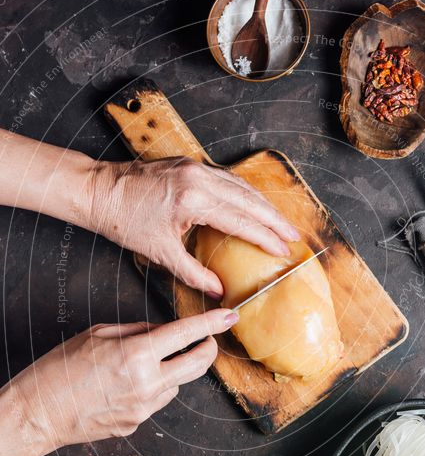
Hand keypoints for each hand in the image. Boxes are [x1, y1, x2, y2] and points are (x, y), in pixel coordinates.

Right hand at [10, 308, 237, 455]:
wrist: (39, 412)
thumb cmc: (60, 370)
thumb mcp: (98, 334)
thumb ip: (137, 331)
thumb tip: (163, 330)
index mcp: (135, 354)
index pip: (185, 334)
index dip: (211, 324)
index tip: (228, 317)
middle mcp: (146, 383)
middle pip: (197, 364)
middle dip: (208, 349)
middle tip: (207, 340)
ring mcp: (144, 408)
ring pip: (178, 385)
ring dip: (174, 371)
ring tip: (144, 365)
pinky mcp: (138, 424)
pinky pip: (158, 401)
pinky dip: (153, 389)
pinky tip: (127, 386)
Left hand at [87, 158, 299, 298]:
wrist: (99, 191)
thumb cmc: (124, 221)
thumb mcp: (160, 253)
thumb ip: (193, 273)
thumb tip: (217, 291)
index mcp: (193, 201)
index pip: (241, 221)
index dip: (265, 237)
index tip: (283, 250)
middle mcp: (199, 179)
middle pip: (249, 200)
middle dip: (274, 219)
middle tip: (294, 235)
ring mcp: (195, 168)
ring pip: (241, 185)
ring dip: (263, 204)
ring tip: (280, 221)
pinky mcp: (190, 164)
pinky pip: (227, 178)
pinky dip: (245, 192)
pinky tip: (253, 204)